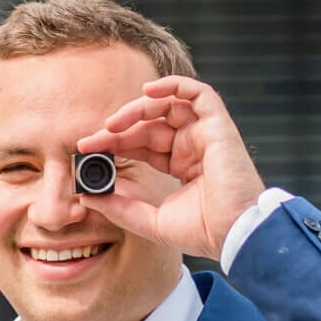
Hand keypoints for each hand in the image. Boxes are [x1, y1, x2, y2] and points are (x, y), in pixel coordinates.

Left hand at [78, 76, 265, 263]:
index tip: (87, 148)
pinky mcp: (219, 125)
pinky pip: (199, 92)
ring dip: (137, 108)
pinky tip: (147, 91)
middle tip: (91, 140)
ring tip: (112, 124)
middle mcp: (193, 146)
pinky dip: (174, 84)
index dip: (115, 143)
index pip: (142, 144)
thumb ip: (121, 208)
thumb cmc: (203, 232)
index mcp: (182, 165)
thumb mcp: (152, 221)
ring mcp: (206, 134)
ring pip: (169, 104)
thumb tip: (88, 198)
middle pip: (150, 125)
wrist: (234, 235)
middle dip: (118, 129)